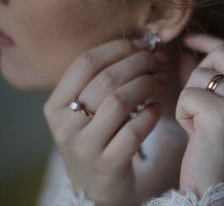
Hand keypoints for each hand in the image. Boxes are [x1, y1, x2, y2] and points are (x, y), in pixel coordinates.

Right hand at [44, 39, 167, 204]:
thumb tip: (140, 47)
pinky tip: (158, 108)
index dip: (118, 47)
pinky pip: (134, 131)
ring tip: (162, 80)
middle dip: (139, 63)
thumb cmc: (96, 140)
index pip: (85, 63)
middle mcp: (65, 125)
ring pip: (119, 101)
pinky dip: (151, 115)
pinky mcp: (107, 164)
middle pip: (106, 79)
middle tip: (160, 60)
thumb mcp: (84, 112)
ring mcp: (85, 147)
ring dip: (147, 84)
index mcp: (55, 106)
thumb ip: (100, 83)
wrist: (96, 186)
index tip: (144, 44)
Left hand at [176, 35, 223, 196]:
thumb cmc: (221, 150)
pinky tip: (194, 133)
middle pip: (220, 56)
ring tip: (201, 126)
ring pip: (201, 76)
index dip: (210, 43)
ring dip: (191, 99)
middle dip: (200, 75)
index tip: (189, 39)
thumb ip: (216, 79)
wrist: (222, 189)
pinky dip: (183, 113)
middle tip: (199, 104)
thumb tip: (189, 52)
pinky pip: (189, 95)